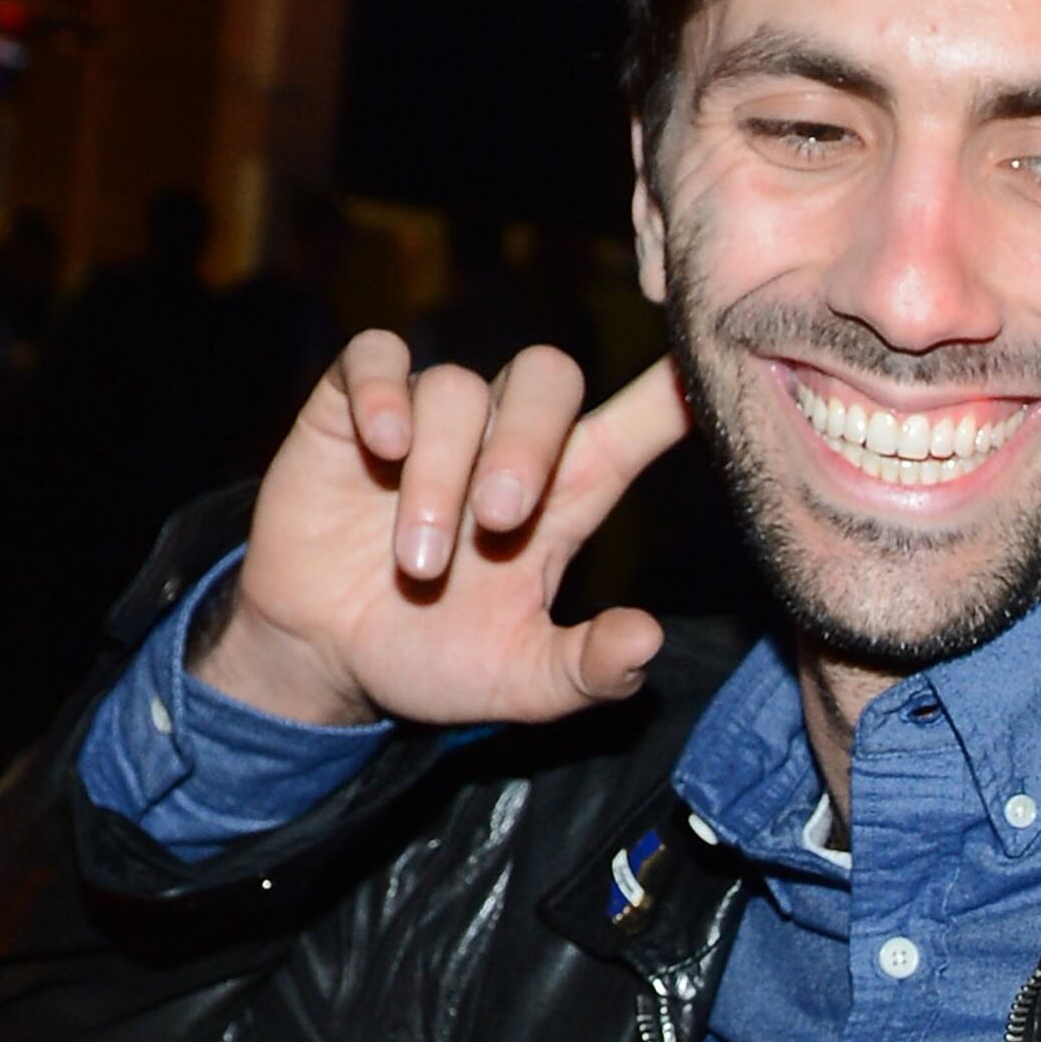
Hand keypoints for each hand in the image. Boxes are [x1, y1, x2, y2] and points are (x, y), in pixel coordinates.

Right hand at [195, 335, 690, 728]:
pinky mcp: (351, 409)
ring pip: (456, 390)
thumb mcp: (521, 683)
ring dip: (440, 472)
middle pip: (548, 376)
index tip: (712, 358)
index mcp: (564, 498)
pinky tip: (382, 445)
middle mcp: (503, 442)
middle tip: (501, 520)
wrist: (328, 659)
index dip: (672, 387)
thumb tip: (647, 640)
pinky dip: (379, 392)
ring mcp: (429, 420)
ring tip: (421, 562)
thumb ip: (588, 670)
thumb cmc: (436, 657)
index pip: (636, 424)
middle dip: (528, 442)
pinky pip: (375, 357)